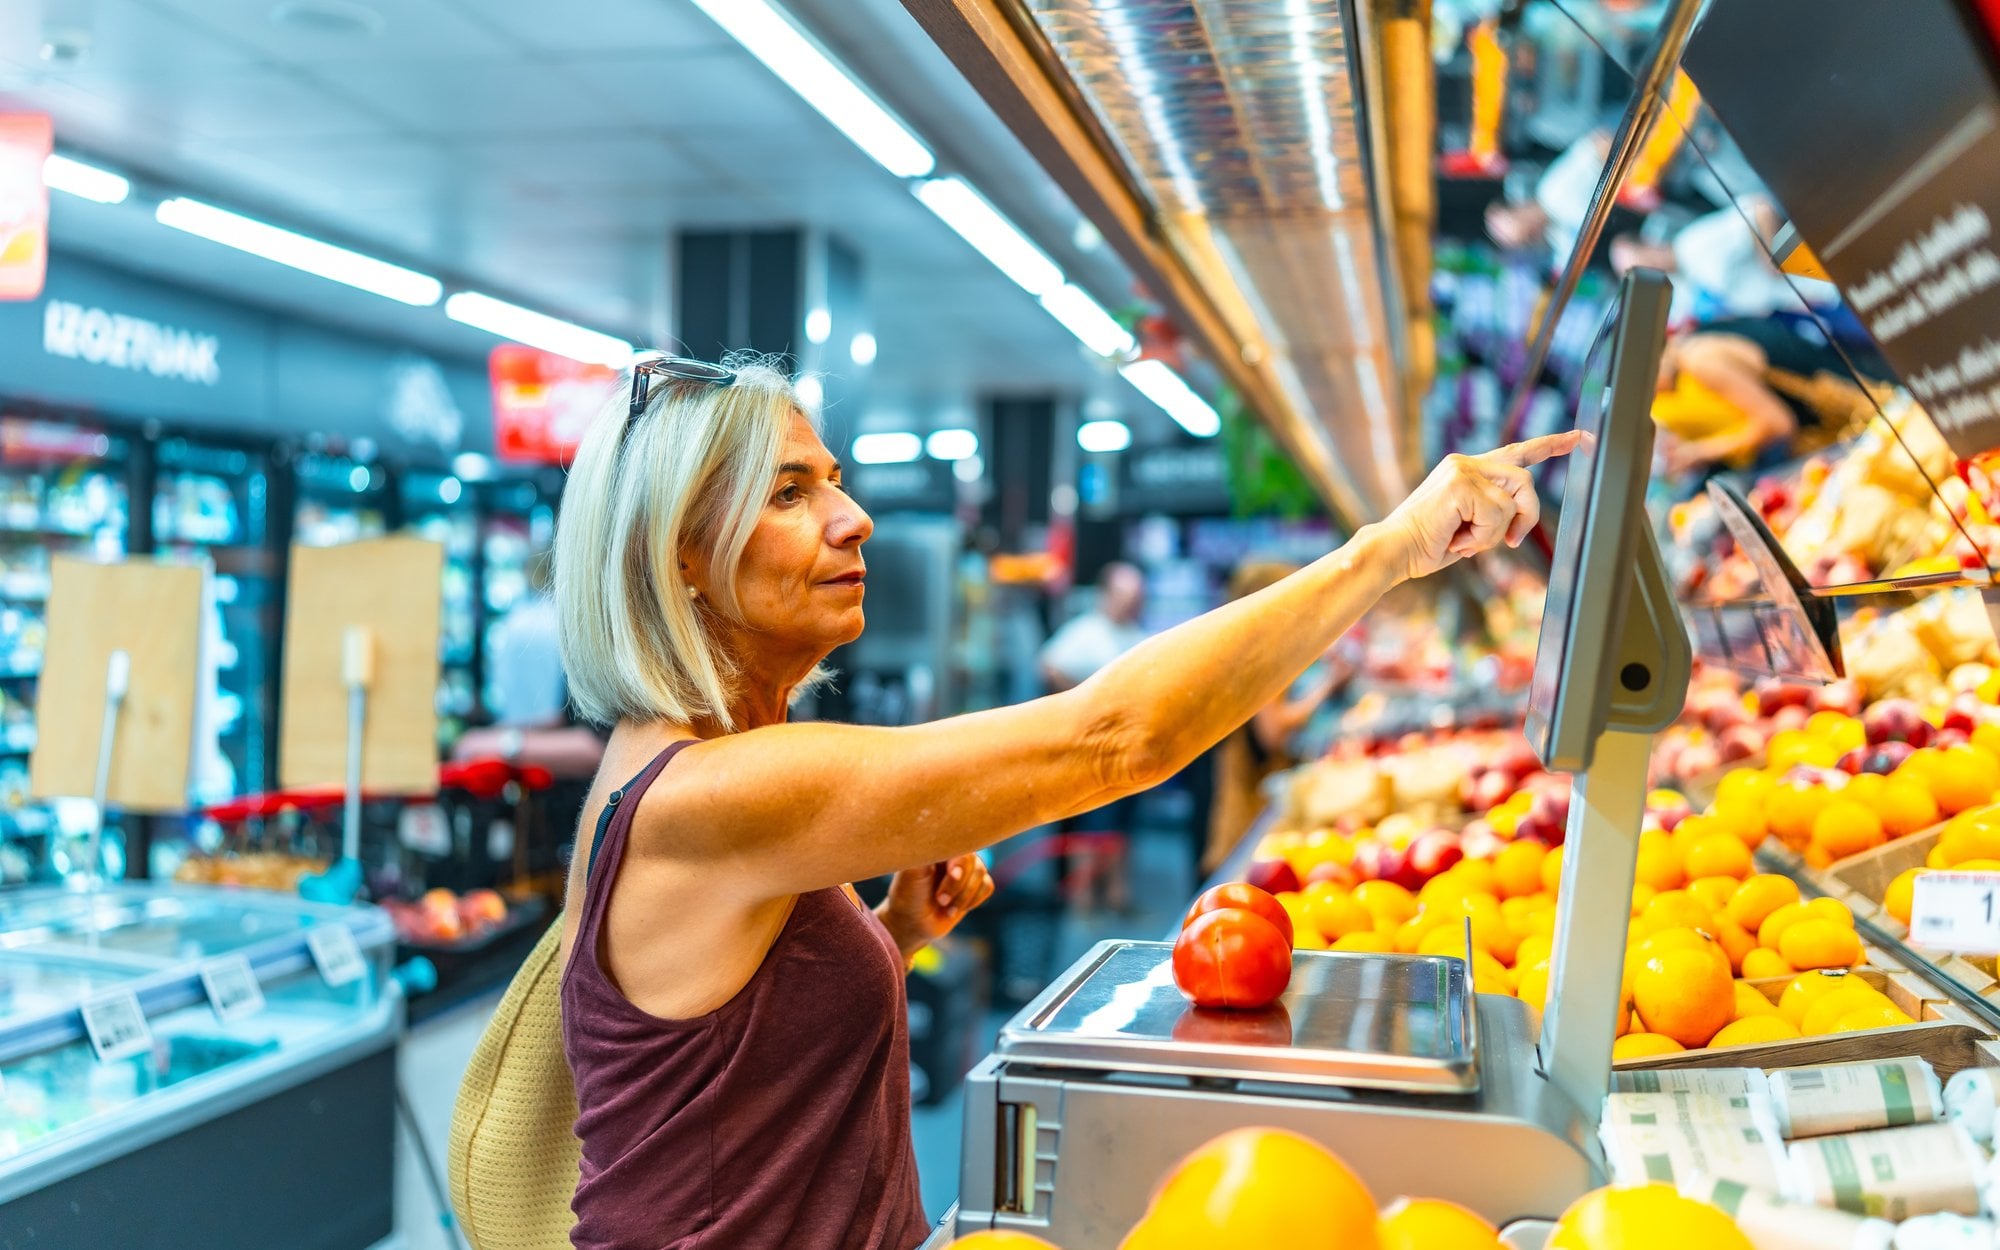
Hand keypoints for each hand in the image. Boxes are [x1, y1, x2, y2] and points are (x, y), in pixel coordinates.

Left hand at [877, 853, 994, 961]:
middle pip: (973, 860)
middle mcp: (954, 854)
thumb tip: (939, 831)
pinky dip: (972, 900)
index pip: (959, 842)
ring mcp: (966, 869)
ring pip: (981, 874)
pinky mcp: (975, 886)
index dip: (959, 861)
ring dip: (963, 896)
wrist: (911, 922)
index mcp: (938, 844)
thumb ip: (927, 850)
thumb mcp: (912, 871)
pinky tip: (954, 908)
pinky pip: (987, 886)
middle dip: (957, 885)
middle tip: (939, 899)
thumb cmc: (907, 894)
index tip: (951, 875)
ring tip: (944, 906)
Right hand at [1375, 432, 1583, 580]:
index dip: (1550, 445)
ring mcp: (1462, 470)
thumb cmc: (1427, 545)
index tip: (1579, 437)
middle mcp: (1465, 462)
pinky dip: (1482, 537)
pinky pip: (1497, 515)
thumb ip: (1493, 512)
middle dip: (1526, 516)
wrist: (1394, 551)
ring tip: (1466, 542)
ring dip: (1496, 532)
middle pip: (1524, 481)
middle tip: (1511, 542)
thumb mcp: (1469, 525)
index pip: (1516, 452)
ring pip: (1513, 501)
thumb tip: (1518, 521)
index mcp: (1467, 469)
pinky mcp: (1461, 485)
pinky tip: (1457, 540)